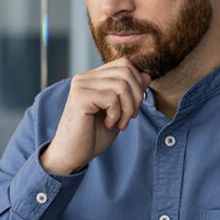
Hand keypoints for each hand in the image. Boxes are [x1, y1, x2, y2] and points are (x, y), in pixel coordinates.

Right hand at [39, 59, 151, 174]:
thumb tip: (146, 76)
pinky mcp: (80, 97)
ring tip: (119, 123)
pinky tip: (108, 124)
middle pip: (126, 71)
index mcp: (93, 78)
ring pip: (121, 84)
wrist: (73, 155)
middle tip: (129, 117)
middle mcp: (85, 77)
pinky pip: (111, 97)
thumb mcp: (118, 112)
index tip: (132, 108)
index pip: (124, 64)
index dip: (137, 84)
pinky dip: (116, 114)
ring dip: (127, 108)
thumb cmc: (93, 136)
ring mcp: (81, 85)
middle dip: (136, 96)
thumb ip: (130, 93)